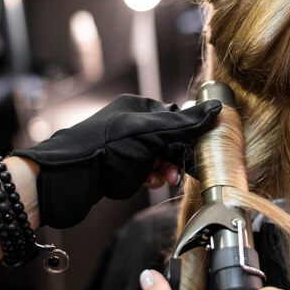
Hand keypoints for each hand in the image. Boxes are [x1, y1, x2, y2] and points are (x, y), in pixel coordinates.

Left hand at [12, 95, 220, 227]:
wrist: (72, 176)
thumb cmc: (105, 145)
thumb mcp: (151, 131)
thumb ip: (185, 123)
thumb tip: (217, 108)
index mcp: (140, 108)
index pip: (176, 119)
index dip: (188, 135)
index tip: (199, 150)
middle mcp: (134, 126)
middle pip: (170, 141)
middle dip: (176, 157)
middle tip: (180, 171)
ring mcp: (129, 149)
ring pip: (161, 159)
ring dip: (167, 170)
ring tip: (165, 179)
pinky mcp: (124, 169)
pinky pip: (149, 173)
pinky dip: (153, 178)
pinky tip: (149, 181)